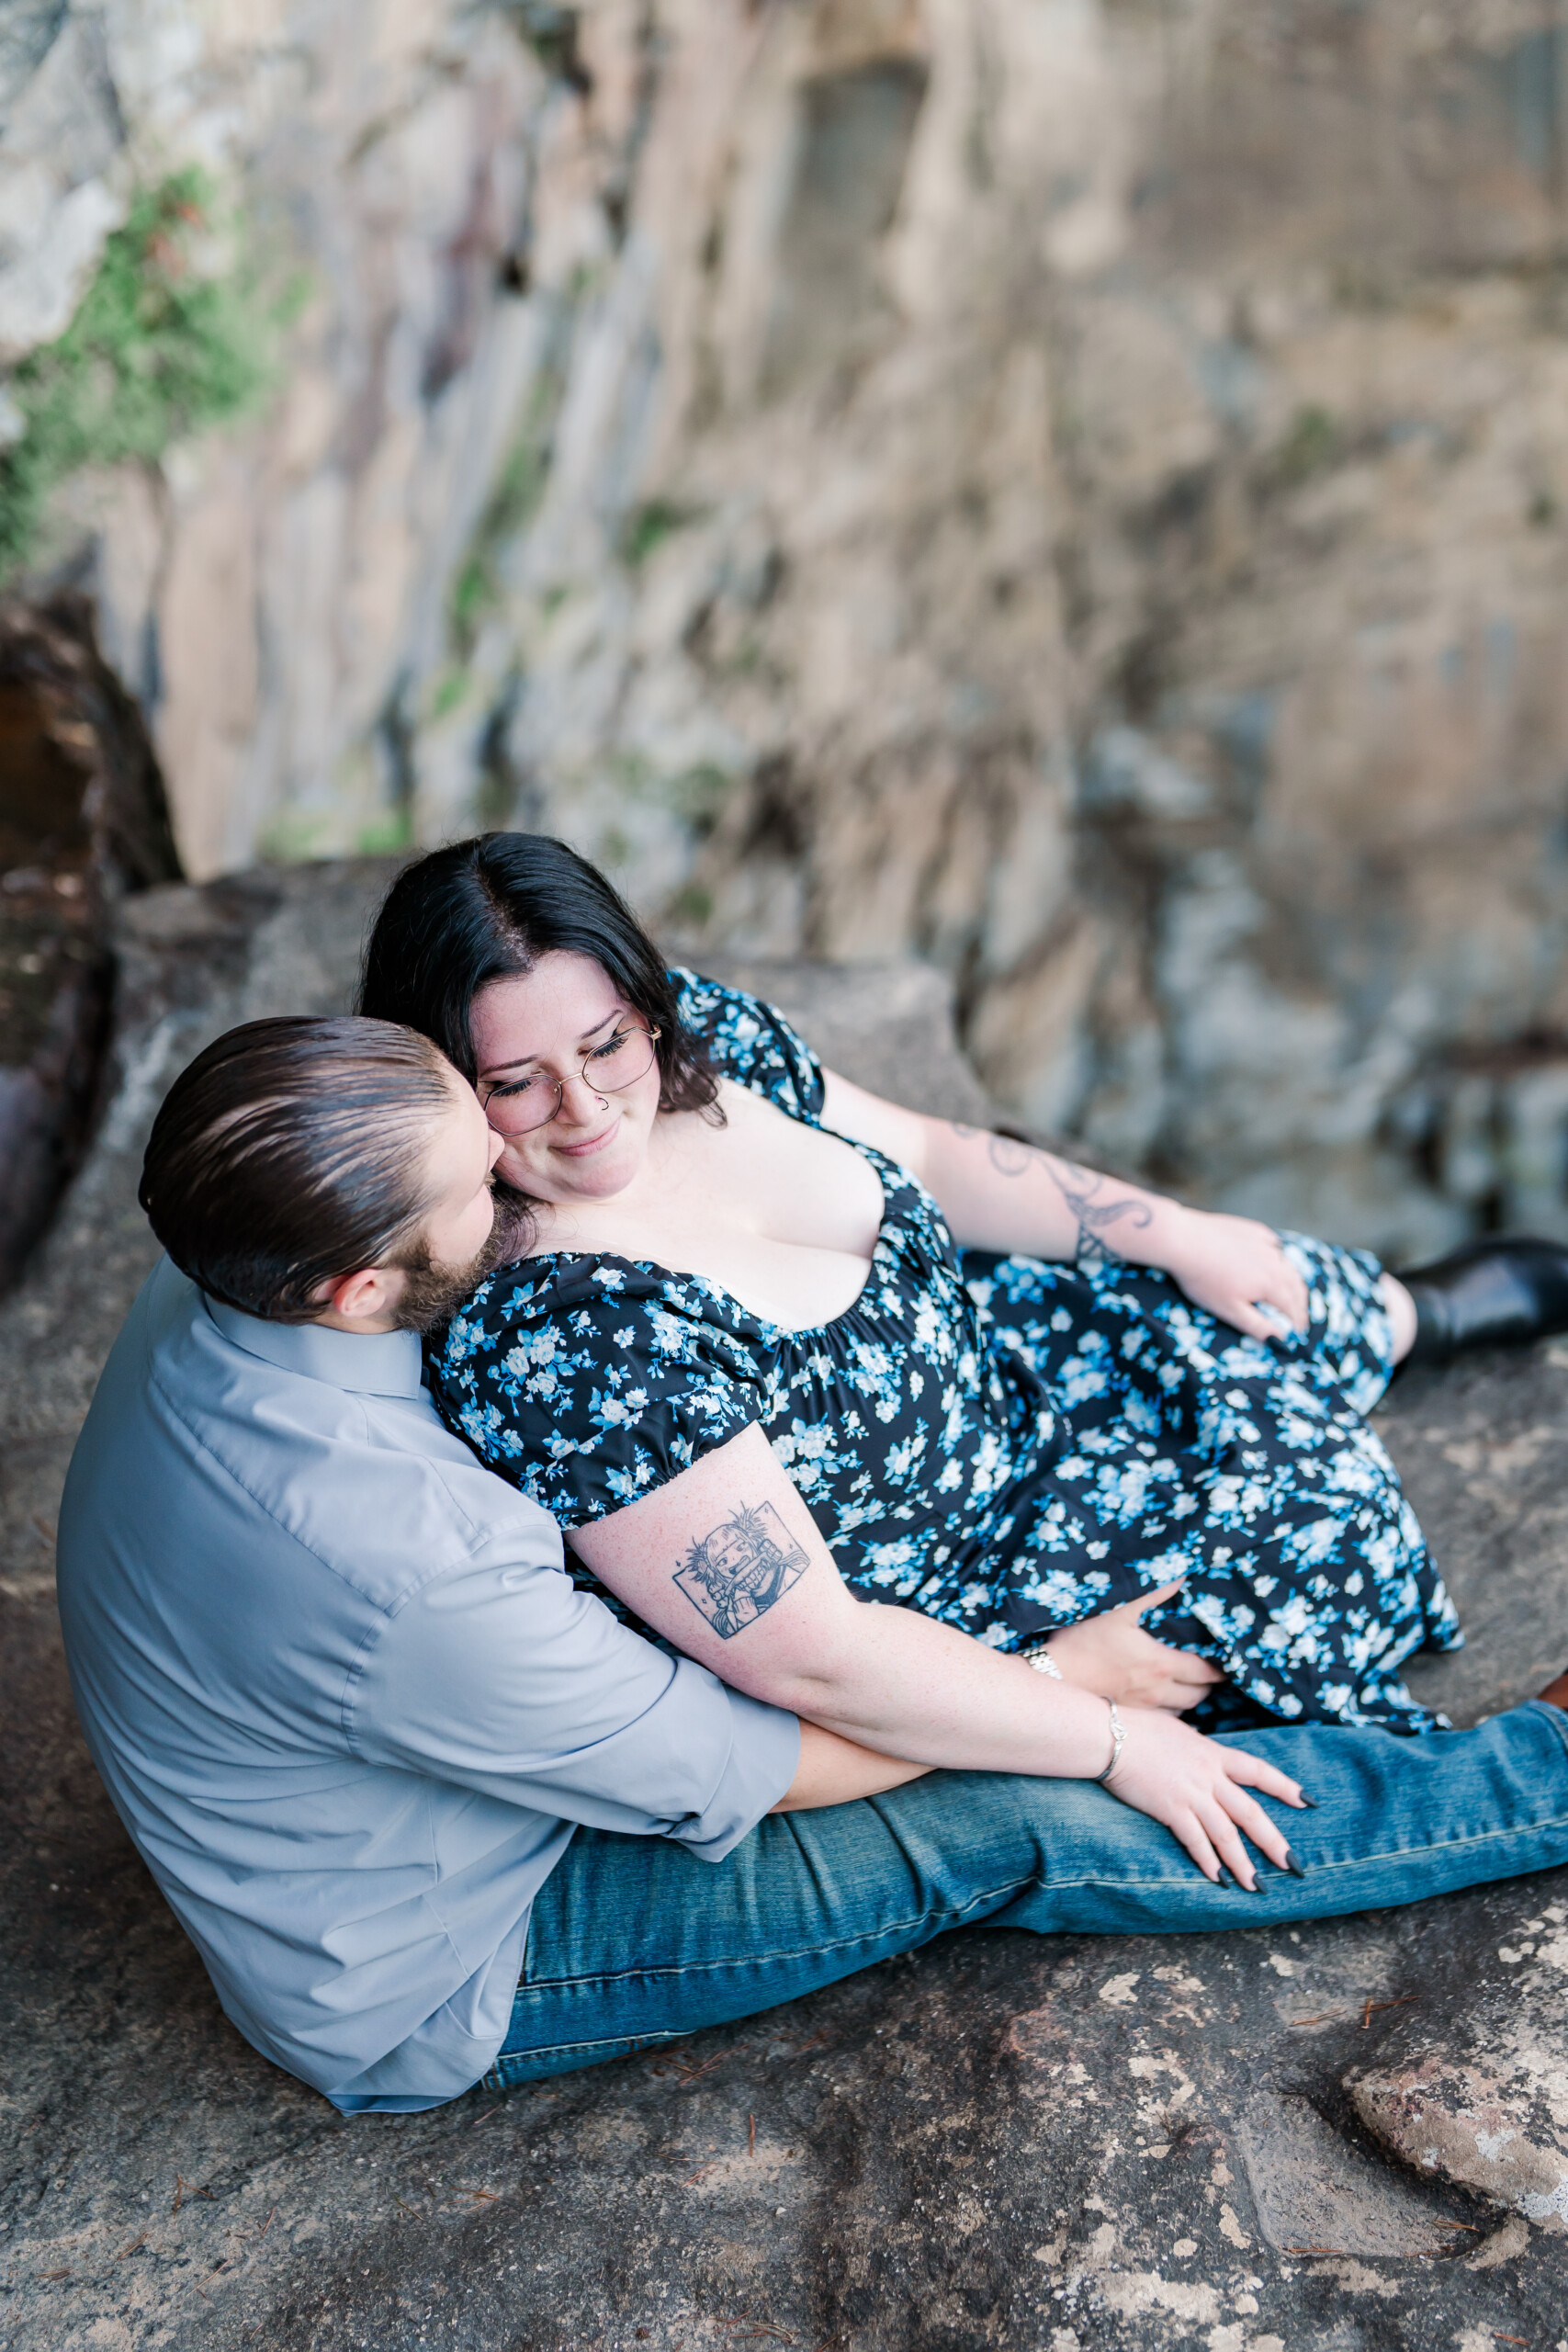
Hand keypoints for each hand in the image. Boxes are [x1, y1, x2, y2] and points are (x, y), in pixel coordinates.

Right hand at [1043, 1578, 1222, 1711]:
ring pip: (1183, 1712)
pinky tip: (1164, 1701)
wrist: (1054, 1676)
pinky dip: (1170, 1712)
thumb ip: (1153, 1592)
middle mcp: (1158, 1691)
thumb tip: (1180, 1574)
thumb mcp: (1119, 1609)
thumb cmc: (1084, 1641)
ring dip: (1190, 1699)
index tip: (1228, 1662)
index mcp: (1161, 1664)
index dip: (1221, 1668)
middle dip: (1208, 1684)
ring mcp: (1144, 1709)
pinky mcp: (1130, 1719)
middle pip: (1199, 1696)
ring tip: (1189, 1686)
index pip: (1206, 1672)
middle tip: (1209, 1672)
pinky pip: (1162, 1722)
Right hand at [1104, 1705, 1308, 1886]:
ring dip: (1242, 1864)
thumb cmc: (1137, 1729)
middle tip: (1293, 1866)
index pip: (1259, 1770)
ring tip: (1256, 1886)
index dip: (1285, 1787)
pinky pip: (1196, 1841)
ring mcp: (1192, 1793)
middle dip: (1274, 1842)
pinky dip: (1208, 1862)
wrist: (1111, 1735)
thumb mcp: (1178, 1732)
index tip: (1308, 1802)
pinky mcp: (1171, 1808)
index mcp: (1214, 1753)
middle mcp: (1209, 1775)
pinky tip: (1217, 1880)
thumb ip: (1195, 1748)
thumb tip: (1199, 1753)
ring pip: (1227, 1834)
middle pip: (1251, 1812)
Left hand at [1159, 1208, 1307, 1343]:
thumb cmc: (1204, 1280)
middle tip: (1298, 1316)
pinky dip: (1279, 1258)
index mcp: (1272, 1284)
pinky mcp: (1253, 1230)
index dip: (1297, 1323)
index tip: (1298, 1333)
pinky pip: (1274, 1245)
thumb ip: (1258, 1326)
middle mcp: (1275, 1261)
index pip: (1293, 1308)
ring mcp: (1265, 1243)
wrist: (1185, 1240)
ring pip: (1288, 1265)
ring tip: (1291, 1292)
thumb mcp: (1230, 1310)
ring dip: (1293, 1282)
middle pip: (1296, 1286)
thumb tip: (1281, 1340)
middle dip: (1300, 1304)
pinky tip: (1275, 1259)